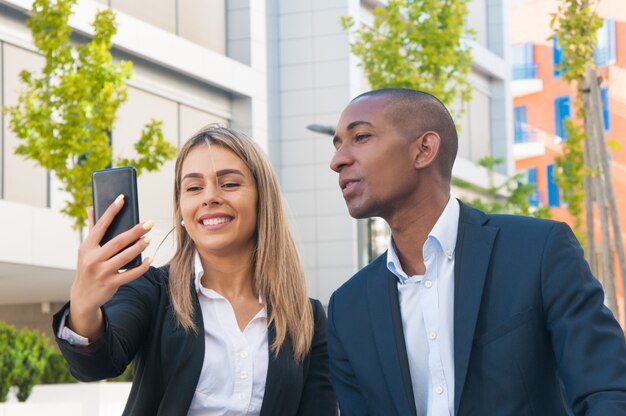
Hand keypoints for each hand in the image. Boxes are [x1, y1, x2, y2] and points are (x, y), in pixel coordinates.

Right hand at [69, 195, 151, 339]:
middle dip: (135, 231)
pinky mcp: (111, 283)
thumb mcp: (86, 249)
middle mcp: (93, 258)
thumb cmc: (88, 266)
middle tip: (149, 223)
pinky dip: (142, 267)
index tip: (122, 198)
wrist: (83, 295)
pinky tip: (150, 259)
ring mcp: (102, 272)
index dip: (112, 211)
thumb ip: (92, 228)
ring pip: (125, 257)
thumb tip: (91, 206)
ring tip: (149, 239)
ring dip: (139, 247)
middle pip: (118, 241)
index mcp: (86, 246)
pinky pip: (131, 274)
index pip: (101, 225)